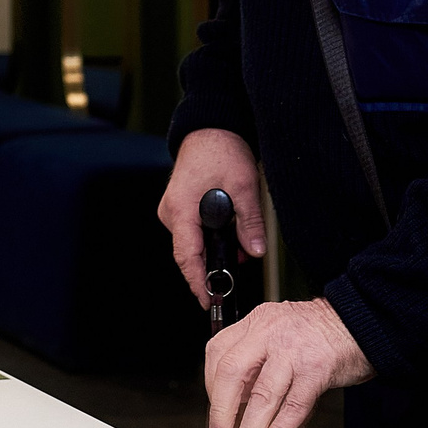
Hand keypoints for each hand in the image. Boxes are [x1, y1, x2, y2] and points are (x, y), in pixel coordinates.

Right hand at [158, 128, 267, 307]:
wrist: (211, 126)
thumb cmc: (222, 149)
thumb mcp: (243, 186)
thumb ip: (249, 222)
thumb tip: (255, 251)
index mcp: (181, 209)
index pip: (186, 256)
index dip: (197, 282)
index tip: (208, 300)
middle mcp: (171, 212)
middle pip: (188, 253)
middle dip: (211, 268)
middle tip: (235, 279)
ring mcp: (173, 209)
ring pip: (192, 242)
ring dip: (214, 251)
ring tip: (241, 252)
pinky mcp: (180, 206)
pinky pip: (193, 231)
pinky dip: (211, 238)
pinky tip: (231, 237)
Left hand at [206, 299, 372, 427]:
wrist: (363, 321)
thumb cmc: (319, 336)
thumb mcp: (279, 338)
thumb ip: (257, 372)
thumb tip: (237, 421)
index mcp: (256, 323)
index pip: (218, 356)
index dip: (212, 391)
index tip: (216, 417)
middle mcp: (269, 332)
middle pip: (231, 374)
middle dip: (221, 414)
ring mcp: (293, 350)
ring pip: (262, 397)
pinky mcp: (317, 369)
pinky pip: (293, 406)